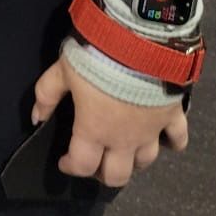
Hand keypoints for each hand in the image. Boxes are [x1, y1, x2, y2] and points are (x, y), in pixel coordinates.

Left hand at [32, 56, 188, 188]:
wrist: (139, 40)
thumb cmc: (97, 56)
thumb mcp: (63, 70)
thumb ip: (46, 94)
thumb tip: (36, 118)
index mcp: (94, 129)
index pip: (82, 164)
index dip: (71, 167)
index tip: (65, 162)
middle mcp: (124, 139)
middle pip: (117, 175)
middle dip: (104, 174)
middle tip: (96, 162)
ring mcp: (152, 130)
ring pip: (146, 161)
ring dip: (135, 161)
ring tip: (126, 151)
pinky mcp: (173, 115)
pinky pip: (178, 137)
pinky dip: (174, 143)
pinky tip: (168, 141)